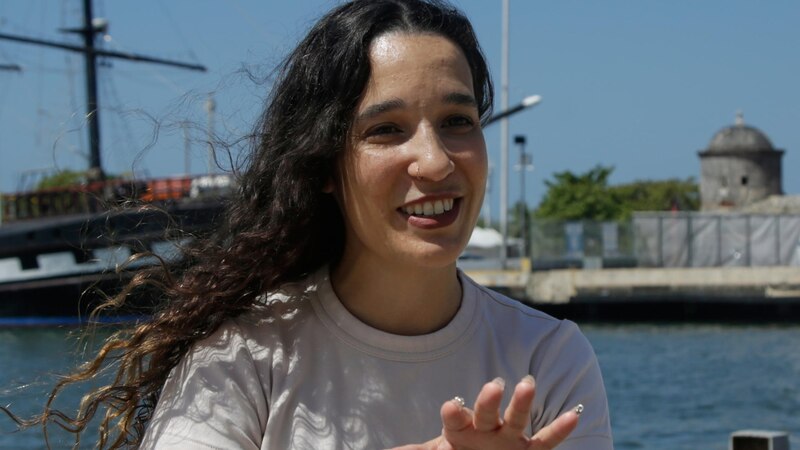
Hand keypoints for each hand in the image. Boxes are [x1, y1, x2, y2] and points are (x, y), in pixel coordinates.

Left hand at [435, 376, 580, 449]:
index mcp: (459, 429)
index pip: (455, 419)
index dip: (453, 412)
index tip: (450, 405)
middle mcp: (485, 428)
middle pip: (486, 412)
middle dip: (488, 400)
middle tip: (494, 385)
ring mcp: (508, 437)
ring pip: (516, 418)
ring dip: (522, 402)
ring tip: (528, 383)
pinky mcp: (526, 449)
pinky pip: (545, 441)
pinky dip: (560, 429)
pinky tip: (574, 414)